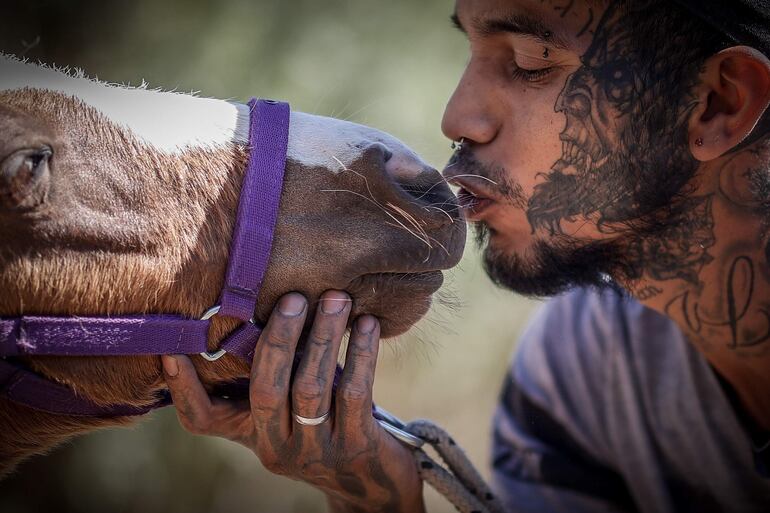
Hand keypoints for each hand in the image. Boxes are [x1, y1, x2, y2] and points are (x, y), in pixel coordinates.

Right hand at [161, 291, 424, 512]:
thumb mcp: (286, 414)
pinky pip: (356, 394)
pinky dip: (361, 354)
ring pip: (311, 388)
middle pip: (266, 390)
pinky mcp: (357, 448)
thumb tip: (253, 312)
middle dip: (279, 338)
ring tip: (337, 299)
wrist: (369, 482)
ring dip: (324, 337)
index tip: (172, 352)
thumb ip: (269, 379)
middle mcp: (278, 449)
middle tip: (295, 297)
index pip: (204, 420)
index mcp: (253, 435)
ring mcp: (317, 451)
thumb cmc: (321, 429)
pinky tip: (368, 325)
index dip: (184, 389)